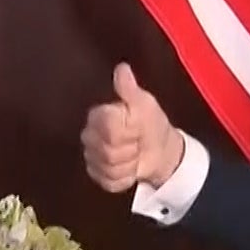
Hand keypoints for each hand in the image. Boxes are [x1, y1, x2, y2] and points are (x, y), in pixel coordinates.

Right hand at [82, 63, 184, 192]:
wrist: (160, 151)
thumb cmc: (151, 125)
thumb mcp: (144, 104)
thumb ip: (129, 89)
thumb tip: (122, 68)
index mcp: (99, 116)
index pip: (109, 130)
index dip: (127, 132)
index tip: (136, 127)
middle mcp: (89, 136)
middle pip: (108, 152)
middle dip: (129, 150)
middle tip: (137, 142)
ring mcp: (91, 157)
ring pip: (109, 168)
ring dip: (129, 165)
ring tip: (135, 155)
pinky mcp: (97, 175)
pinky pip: (110, 182)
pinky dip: (125, 178)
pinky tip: (130, 169)